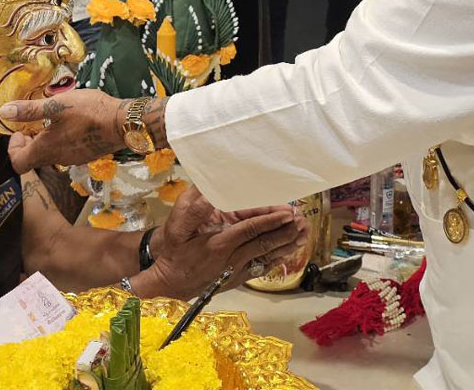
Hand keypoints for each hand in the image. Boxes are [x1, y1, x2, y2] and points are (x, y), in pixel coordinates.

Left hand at [3, 89, 122, 172]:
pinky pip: (67, 151)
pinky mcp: (87, 154)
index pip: (18, 163)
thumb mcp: (56, 105)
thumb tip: (3, 111)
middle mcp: (57, 159)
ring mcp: (74, 159)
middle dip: (29, 142)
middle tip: (33, 124)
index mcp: (46, 149)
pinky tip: (72, 124)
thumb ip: (29, 110)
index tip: (19, 131)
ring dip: (46, 140)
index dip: (13, 148)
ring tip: (53, 121)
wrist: (122, 122)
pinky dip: (62, 141)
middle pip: (34, 159)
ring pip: (51, 155)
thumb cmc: (88, 112)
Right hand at [140, 188, 306, 299]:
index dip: (270, 220)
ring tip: (304, 232)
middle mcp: (231, 259)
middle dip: (285, 231)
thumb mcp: (177, 226)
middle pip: (263, 243)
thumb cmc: (174, 248)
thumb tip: (210, 192)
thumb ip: (194, 208)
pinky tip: (290, 250)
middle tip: (301, 219)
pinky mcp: (238, 277)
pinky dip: (278, 258)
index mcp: (218, 243)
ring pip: (266, 255)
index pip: (250, 229)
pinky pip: (262, 267)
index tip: (286, 212)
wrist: (169, 281)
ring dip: (287, 244)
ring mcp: (236, 270)